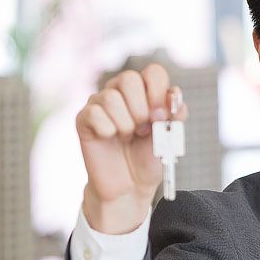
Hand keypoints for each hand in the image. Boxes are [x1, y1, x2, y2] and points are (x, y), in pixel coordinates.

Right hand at [75, 63, 188, 232]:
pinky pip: (95, 114)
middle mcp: (121, 92)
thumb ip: (174, 116)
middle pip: (128, 79)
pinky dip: (107, 131)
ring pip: (111, 98)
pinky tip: (109, 139)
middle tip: (143, 129)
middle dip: (140, 109)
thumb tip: (175, 95)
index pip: (153, 72)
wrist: (129, 187)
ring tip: (127, 137)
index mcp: (144, 92)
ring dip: (125, 124)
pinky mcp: (84, 119)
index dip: (158, 92)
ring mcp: (100, 103)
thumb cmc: (148, 159)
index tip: (161, 116)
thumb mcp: (169, 138)